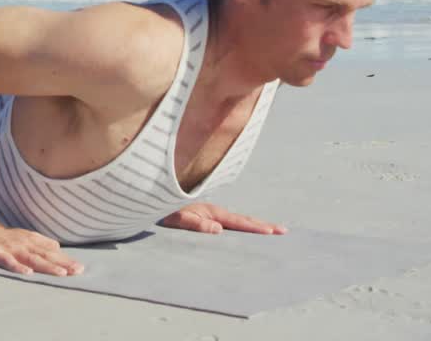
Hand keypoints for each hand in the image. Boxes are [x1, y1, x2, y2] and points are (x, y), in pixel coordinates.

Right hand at [0, 219, 83, 275]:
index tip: (81, 268)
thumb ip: (39, 243)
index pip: (51, 252)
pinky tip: (27, 273)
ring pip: (31, 258)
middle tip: (78, 271)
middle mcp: (23, 243)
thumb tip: (57, 247)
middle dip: (62, 263)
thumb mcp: (22, 237)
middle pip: (45, 255)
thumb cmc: (0, 238)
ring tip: (61, 273)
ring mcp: (9, 248)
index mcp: (30, 241)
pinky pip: (7, 261)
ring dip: (46, 265)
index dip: (65, 260)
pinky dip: (17, 267)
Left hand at [159, 202, 286, 234]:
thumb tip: (219, 229)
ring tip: (269, 230)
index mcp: (210, 212)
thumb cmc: (160, 210)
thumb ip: (195, 222)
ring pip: (235, 219)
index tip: (273, 232)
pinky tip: (241, 229)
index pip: (237, 222)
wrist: (147, 198)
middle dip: (262, 225)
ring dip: (252, 224)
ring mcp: (207, 212)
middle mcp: (211, 211)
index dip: (256, 228)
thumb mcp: (175, 218)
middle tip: (283, 231)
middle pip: (241, 219)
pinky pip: (225, 221)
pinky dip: (239, 225)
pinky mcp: (202, 215)